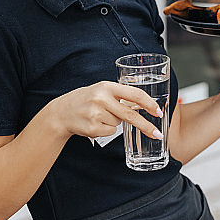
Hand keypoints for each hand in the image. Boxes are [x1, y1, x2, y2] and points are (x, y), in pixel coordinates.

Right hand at [47, 82, 163, 140]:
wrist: (61, 112)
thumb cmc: (85, 100)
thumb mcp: (102, 90)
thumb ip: (120, 95)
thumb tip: (144, 104)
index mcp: (107, 86)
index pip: (134, 94)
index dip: (149, 104)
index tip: (158, 112)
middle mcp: (102, 99)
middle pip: (131, 115)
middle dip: (146, 126)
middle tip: (158, 134)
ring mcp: (96, 114)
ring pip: (119, 124)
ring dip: (114, 122)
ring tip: (99, 115)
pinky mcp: (92, 128)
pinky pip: (110, 132)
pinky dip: (106, 130)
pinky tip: (95, 123)